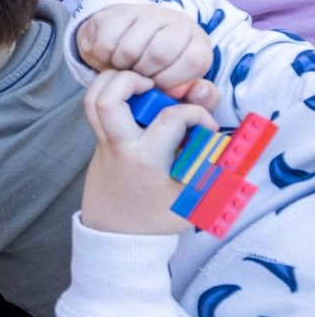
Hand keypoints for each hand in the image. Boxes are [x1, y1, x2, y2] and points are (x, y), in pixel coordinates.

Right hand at [74, 1, 219, 109]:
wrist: (123, 46)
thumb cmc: (154, 73)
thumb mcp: (181, 90)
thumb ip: (198, 98)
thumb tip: (200, 91)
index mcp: (198, 42)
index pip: (194, 61)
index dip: (172, 79)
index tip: (157, 84)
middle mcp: (178, 22)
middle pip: (160, 54)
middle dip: (142, 73)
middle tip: (136, 75)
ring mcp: (150, 13)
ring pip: (130, 49)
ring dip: (120, 65)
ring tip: (123, 65)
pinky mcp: (120, 12)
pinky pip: (107, 42)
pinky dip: (103, 56)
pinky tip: (110, 54)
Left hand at [79, 69, 217, 234]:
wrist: (116, 236)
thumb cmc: (157, 217)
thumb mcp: (194, 198)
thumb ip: (209, 167)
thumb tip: (223, 139)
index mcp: (147, 160)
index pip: (171, 118)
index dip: (196, 114)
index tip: (206, 128)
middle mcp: (120, 147)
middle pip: (109, 100)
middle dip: (132, 80)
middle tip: (155, 85)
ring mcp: (103, 143)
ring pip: (92, 100)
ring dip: (114, 82)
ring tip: (141, 83)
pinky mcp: (97, 143)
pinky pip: (94, 109)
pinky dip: (109, 93)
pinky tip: (134, 96)